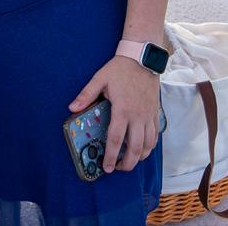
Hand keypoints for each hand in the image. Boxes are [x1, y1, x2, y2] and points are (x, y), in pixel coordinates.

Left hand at [69, 55, 160, 172]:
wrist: (142, 59)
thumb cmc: (119, 69)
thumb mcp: (99, 79)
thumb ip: (86, 95)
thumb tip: (72, 108)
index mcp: (122, 109)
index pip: (116, 138)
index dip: (110, 155)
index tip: (106, 167)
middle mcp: (138, 116)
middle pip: (135, 148)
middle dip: (126, 163)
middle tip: (117, 168)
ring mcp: (148, 116)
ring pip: (148, 145)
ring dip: (139, 157)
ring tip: (129, 161)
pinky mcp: (155, 113)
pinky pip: (155, 136)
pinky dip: (149, 146)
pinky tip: (142, 148)